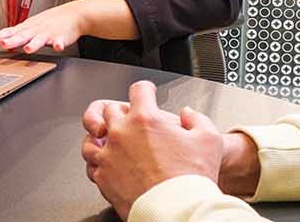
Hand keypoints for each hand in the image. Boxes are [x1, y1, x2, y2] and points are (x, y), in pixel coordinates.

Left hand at [0, 0, 88, 52]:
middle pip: (22, 36)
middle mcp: (36, 30)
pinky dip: (58, 44)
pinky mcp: (62, 37)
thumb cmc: (49, 21)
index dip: (1, 35)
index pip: (11, 32)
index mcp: (27, 28)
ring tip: (28, 49)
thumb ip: (16, 34)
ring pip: (40, 39)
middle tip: (4, 44)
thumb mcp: (30, 26)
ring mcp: (48, 33)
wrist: (73, 14)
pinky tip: (57, 47)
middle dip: (13, 41)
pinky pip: (60, 42)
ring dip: (34, 44)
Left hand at [84, 97, 262, 197]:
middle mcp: (122, 133)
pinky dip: (98, 161)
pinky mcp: (103, 177)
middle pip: (109, 110)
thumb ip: (196, 119)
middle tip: (129, 118)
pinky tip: (107, 163)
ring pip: (91, 137)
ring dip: (100, 135)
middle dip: (121, 111)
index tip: (146, 91)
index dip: (146, 88)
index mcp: (145, 119)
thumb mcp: (208, 138)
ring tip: (108, 138)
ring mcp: (109, 155)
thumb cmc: (192, 178)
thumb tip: (187, 114)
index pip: (139, 90)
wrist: (178, 210)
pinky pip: (92, 164)